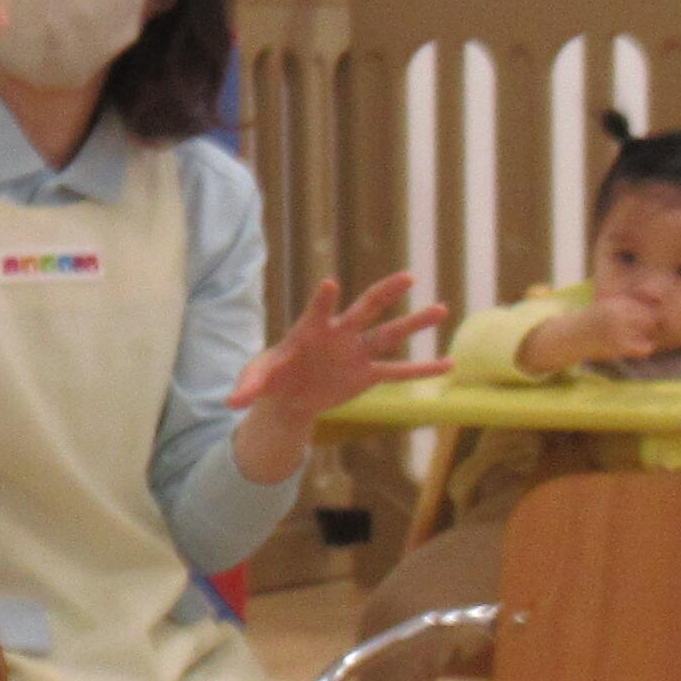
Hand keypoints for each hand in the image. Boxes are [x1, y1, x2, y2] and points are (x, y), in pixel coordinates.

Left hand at [235, 272, 449, 421]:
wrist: (290, 395)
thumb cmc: (272, 377)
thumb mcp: (256, 381)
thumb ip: (246, 386)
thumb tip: (231, 402)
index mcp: (310, 330)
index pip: (318, 311)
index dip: (324, 301)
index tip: (331, 285)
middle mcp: (340, 335)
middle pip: (365, 310)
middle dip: (384, 294)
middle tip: (407, 277)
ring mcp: (357, 354)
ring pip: (389, 336)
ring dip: (414, 324)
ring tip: (442, 308)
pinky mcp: (367, 375)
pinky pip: (398, 372)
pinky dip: (423, 369)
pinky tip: (449, 364)